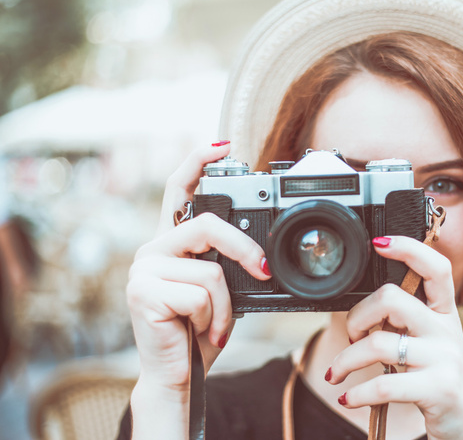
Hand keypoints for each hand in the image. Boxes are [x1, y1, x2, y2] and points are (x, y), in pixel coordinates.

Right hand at [126, 142, 270, 437]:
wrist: (177, 375)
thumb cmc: (199, 330)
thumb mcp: (219, 290)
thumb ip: (224, 263)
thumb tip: (257, 252)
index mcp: (171, 244)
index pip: (180, 190)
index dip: (198, 163)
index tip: (223, 145)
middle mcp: (153, 249)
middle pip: (206, 225)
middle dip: (243, 249)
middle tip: (262, 270)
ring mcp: (144, 269)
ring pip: (210, 271)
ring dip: (225, 307)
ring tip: (211, 325)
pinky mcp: (142, 292)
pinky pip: (200, 295)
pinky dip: (213, 319)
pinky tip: (197, 332)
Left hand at [325, 236, 462, 439]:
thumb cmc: (442, 383)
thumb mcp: (433, 347)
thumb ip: (409, 324)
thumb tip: (365, 309)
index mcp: (445, 315)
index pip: (436, 268)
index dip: (409, 248)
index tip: (378, 242)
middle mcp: (447, 331)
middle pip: (392, 298)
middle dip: (357, 316)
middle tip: (351, 336)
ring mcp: (445, 360)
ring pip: (379, 343)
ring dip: (346, 359)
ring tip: (337, 372)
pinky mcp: (439, 390)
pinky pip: (384, 384)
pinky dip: (356, 392)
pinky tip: (347, 396)